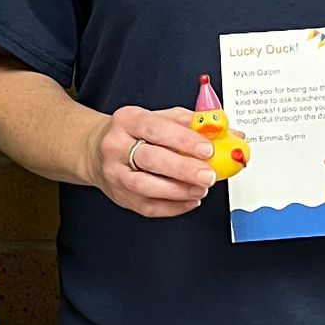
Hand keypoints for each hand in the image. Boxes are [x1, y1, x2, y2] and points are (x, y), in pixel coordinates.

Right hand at [87, 104, 215, 218]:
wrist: (97, 150)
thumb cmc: (133, 133)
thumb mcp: (158, 117)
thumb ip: (191, 123)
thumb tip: (227, 133)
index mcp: (127, 120)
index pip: (157, 128)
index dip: (184, 140)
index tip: (207, 149)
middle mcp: (116, 146)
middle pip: (151, 159)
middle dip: (184, 169)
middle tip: (209, 175)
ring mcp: (116, 174)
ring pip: (147, 187)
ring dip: (179, 190)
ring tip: (201, 188)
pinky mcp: (120, 196)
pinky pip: (148, 207)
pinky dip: (173, 207)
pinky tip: (190, 200)